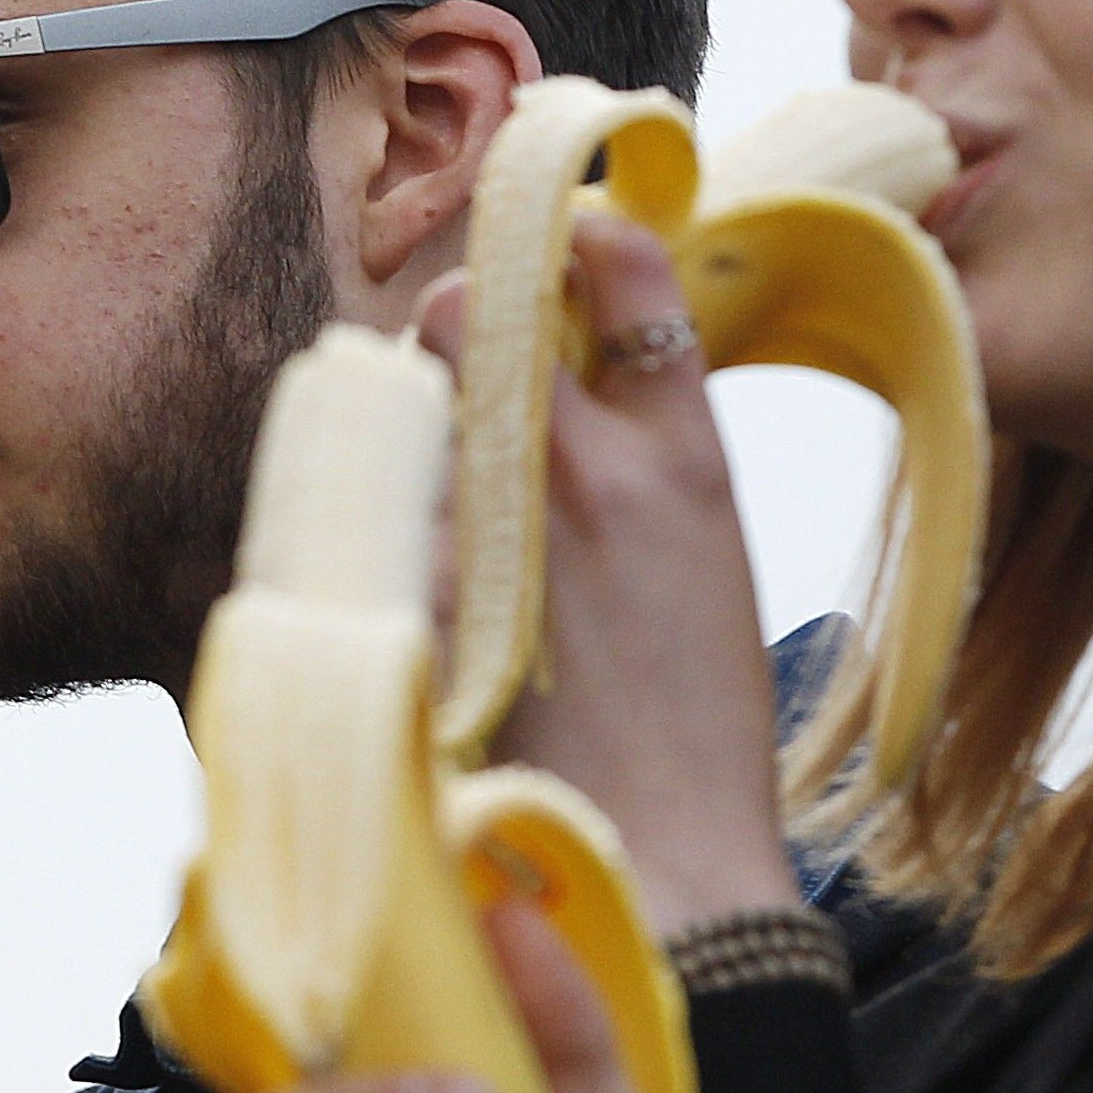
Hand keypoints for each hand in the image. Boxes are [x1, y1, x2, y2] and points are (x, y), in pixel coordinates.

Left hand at [417, 212, 797, 925]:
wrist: (664, 852)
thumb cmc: (700, 724)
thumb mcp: (712, 560)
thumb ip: (648, 459)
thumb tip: (584, 387)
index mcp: (684, 454)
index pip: (622, 268)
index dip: (580, 239)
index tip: (564, 251)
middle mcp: (585, 467)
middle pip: (475, 307)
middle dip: (458, 315)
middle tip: (466, 361)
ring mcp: (492, 527)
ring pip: (409, 395)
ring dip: (412, 410)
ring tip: (433, 464)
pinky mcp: (425, 595)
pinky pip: (379, 499)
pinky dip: (383, 504)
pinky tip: (404, 545)